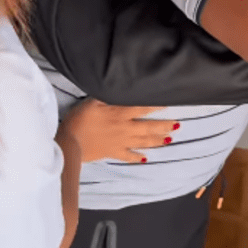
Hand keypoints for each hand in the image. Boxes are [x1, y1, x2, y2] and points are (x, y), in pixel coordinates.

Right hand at [63, 100, 179, 162]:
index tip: (169, 104)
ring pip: (142, 141)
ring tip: (169, 140)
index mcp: (119, 113)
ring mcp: (120, 142)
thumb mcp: (92, 101)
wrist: (69, 143)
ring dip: (157, 141)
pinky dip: (137, 157)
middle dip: (164, 126)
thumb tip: (120, 89)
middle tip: (177, 125)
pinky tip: (145, 159)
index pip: (142, 108)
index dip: (156, 106)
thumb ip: (108, 95)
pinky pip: (128, 156)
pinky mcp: (113, 152)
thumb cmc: (79, 119)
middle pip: (148, 127)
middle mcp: (124, 128)